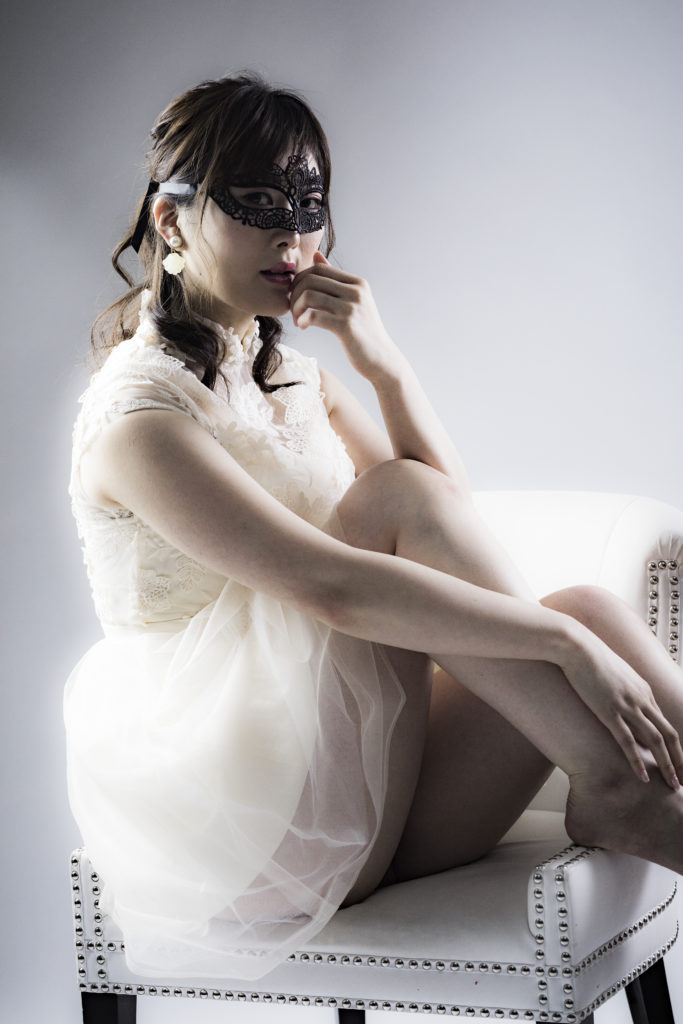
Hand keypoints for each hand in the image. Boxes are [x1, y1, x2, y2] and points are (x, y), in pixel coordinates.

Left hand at [289, 252, 402, 381]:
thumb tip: (316, 256)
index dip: (301, 280)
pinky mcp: (345, 325)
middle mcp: (356, 291)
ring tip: (298, 320)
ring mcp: (351, 307)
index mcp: (357, 283)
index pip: (319, 269)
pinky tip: (303, 326)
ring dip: (296, 308)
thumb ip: (335, 280)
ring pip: (309, 295)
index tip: (296, 296)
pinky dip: (303, 320)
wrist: (381, 359)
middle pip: (311, 279)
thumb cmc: (363, 332)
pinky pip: (313, 314)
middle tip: (294, 310)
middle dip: (295, 294)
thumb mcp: (353, 302)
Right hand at [561, 630, 682, 788]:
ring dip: (667, 765)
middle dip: (679, 759)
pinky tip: (644, 777)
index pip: (664, 723)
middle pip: (669, 734)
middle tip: (682, 780)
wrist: (577, 646)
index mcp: (643, 690)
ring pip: (656, 740)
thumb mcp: (613, 672)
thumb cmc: (589, 657)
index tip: (676, 762)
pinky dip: (638, 761)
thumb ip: (621, 688)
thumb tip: (618, 698)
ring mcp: (627, 705)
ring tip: (672, 784)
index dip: (673, 746)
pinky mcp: (609, 711)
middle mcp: (641, 699)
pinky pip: (628, 741)